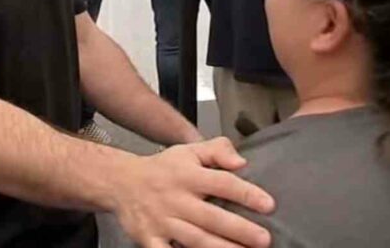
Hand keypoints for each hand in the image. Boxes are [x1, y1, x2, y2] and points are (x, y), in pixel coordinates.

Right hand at [113, 137, 273, 247]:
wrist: (120, 182)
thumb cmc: (163, 169)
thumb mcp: (189, 151)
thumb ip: (217, 150)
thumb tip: (241, 162)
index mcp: (188, 175)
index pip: (222, 183)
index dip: (246, 194)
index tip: (269, 205)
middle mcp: (176, 198)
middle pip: (211, 217)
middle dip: (239, 230)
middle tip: (264, 240)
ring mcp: (162, 221)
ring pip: (195, 240)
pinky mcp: (149, 240)